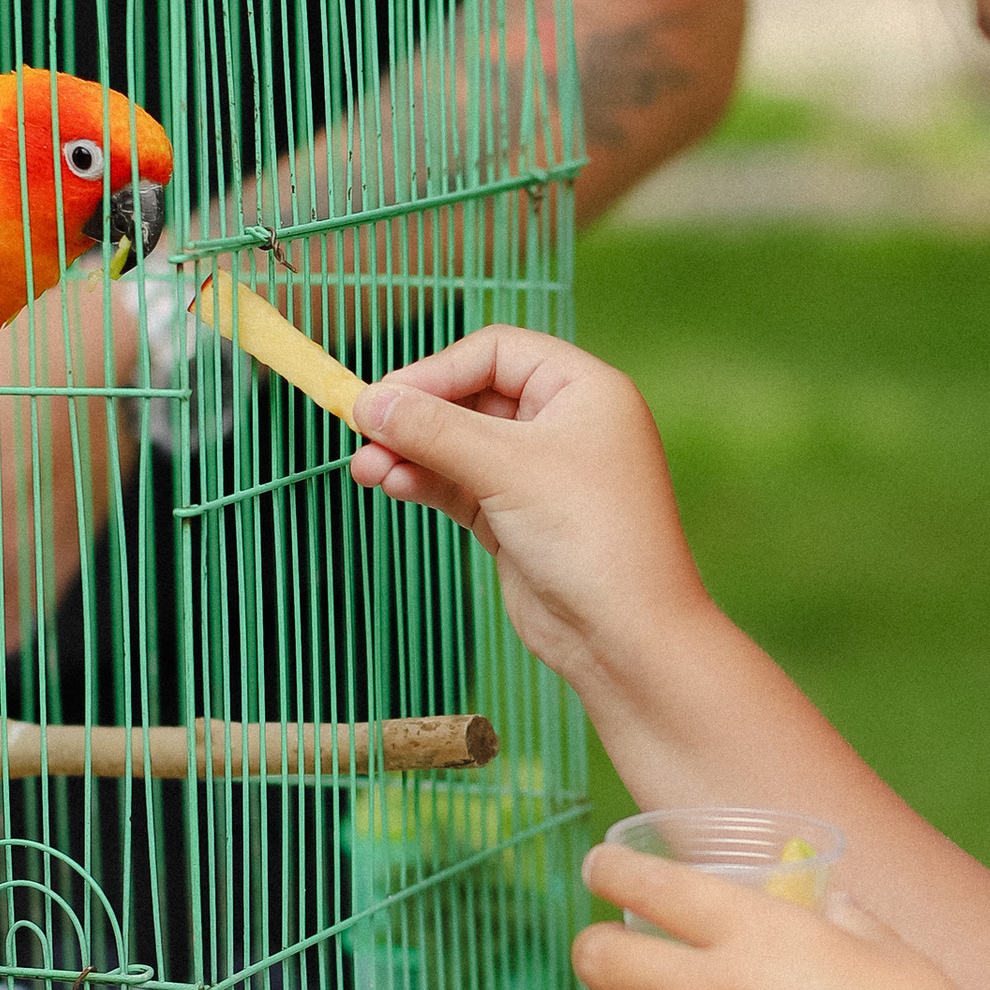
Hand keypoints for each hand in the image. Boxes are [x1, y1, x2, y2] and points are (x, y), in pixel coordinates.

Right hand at [350, 330, 708, 697]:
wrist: (626, 637)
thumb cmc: (592, 537)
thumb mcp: (507, 469)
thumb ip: (435, 430)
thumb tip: (368, 401)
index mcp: (583, 390)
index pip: (495, 352)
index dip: (437, 370)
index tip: (384, 397)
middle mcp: (564, 423)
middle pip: (471, 396)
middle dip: (416, 416)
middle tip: (363, 432)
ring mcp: (539, 472)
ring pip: (458, 444)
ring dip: (410, 452)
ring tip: (364, 469)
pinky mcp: (516, 517)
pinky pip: (459, 484)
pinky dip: (424, 481)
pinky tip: (390, 484)